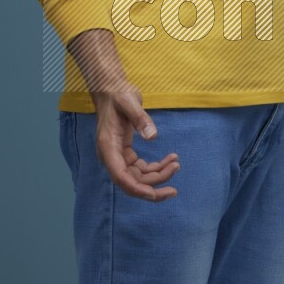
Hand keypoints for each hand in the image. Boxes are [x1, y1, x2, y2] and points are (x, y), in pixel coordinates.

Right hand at [91, 81, 179, 201]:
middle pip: (131, 182)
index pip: (120, 176)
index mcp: (108, 147)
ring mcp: (119, 156)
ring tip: (176, 164)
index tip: (154, 194)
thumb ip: (140, 118)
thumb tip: (153, 136)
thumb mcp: (129, 101)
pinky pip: (142, 168)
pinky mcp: (126, 153)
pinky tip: (171, 159)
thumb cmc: (119, 94)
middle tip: (174, 189)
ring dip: (158, 176)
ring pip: (138, 177)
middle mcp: (111, 156)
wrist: (112, 89)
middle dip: (153, 186)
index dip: (136, 189)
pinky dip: (157, 167)